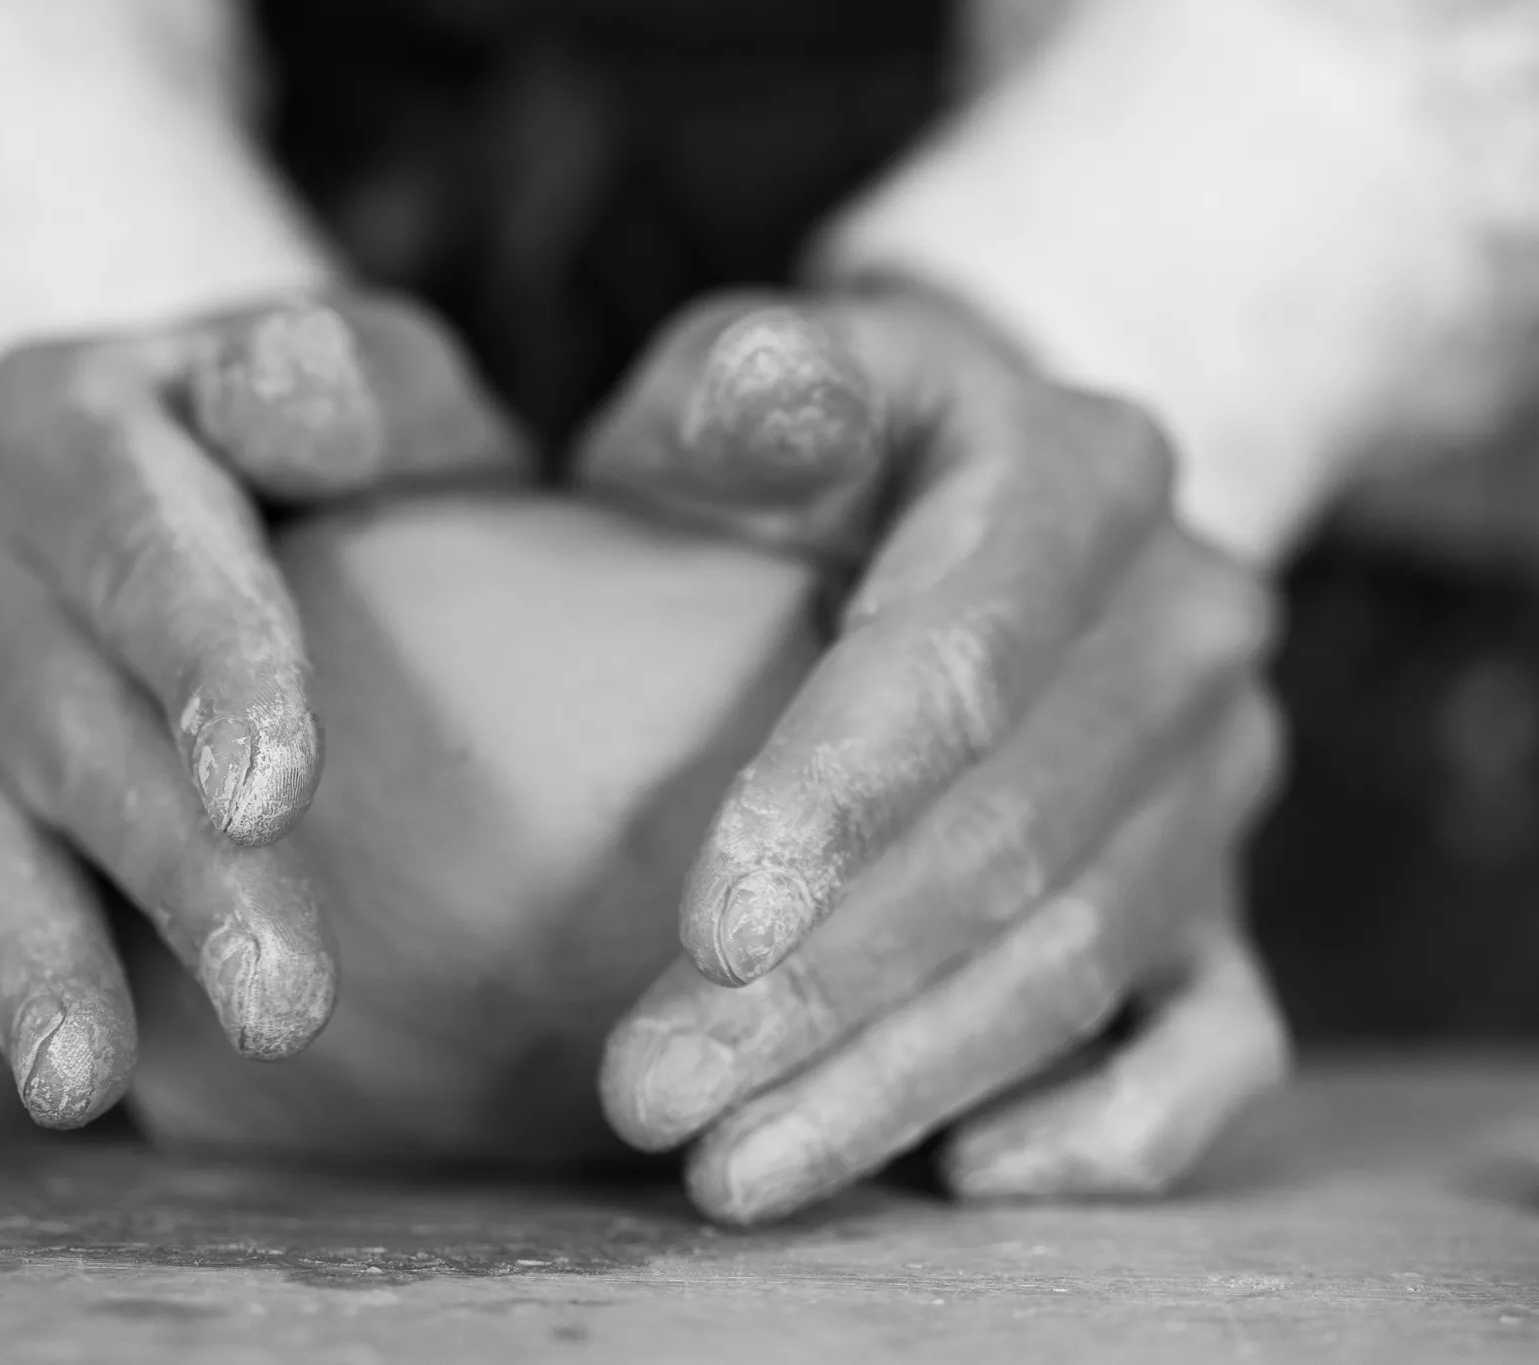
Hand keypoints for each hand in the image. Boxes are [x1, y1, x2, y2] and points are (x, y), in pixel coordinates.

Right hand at [0, 293, 526, 1142]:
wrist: (224, 510)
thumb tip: (280, 383)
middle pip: (60, 712)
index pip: (133, 531)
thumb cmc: (343, 463)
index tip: (274, 784)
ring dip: (33, 959)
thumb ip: (361, 388)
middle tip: (284, 1001)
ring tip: (88, 1082)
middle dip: (169, 861)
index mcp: (66, 417)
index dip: (203, 656)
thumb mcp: (387, 394)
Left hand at [581, 282, 1291, 1223]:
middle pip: (1011, 843)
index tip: (705, 934)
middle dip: (825, 988)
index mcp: (1078, 475)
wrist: (965, 506)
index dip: (833, 804)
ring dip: (901, 1081)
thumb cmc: (819, 449)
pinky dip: (1108, 1127)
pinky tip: (963, 1178)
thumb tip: (763, 402)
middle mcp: (1184, 630)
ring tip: (730, 1167)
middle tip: (650, 1091)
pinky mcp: (1224, 895)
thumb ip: (756, 384)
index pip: (956, 661)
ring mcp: (1220, 776)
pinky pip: (1212, 1042)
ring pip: (1078, 960)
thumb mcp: (767, 375)